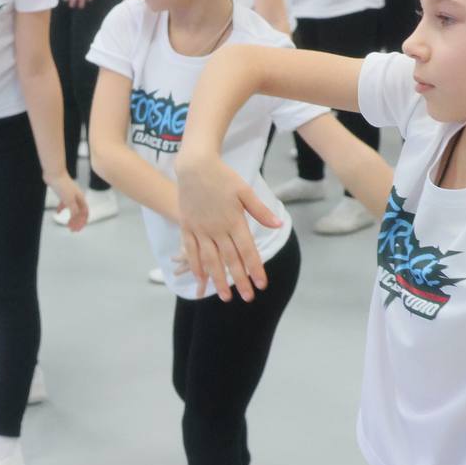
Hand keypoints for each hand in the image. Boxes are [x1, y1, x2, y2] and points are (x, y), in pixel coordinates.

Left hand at [49, 173, 89, 233]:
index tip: (77, 229)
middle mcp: (77, 196)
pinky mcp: (62, 192)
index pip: (85, 213)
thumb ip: (74, 210)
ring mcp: (70, 194)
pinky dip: (62, 209)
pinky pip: (64, 203)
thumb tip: (76, 219)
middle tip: (73, 229)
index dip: (82, 222)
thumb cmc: (62, 185)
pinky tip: (58, 212)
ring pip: (72, 208)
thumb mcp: (69, 200)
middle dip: (77, 221)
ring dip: (71, 216)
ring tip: (67, 223)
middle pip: (79, 212)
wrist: (54, 173)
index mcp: (80, 198)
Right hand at [175, 150, 278, 300]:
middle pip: (230, 260)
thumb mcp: (245, 191)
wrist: (194, 166)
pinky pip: (191, 251)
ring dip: (219, 280)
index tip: (261, 284)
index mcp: (234, 221)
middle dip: (240, 281)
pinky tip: (202, 279)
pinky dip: (197, 266)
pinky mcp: (188, 227)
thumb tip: (278, 225)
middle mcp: (217, 229)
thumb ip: (261, 211)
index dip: (255, 269)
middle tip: (248, 298)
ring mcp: (201, 229)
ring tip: (226, 296)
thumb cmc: (223, 177)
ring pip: (210, 260)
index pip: (248, 251)